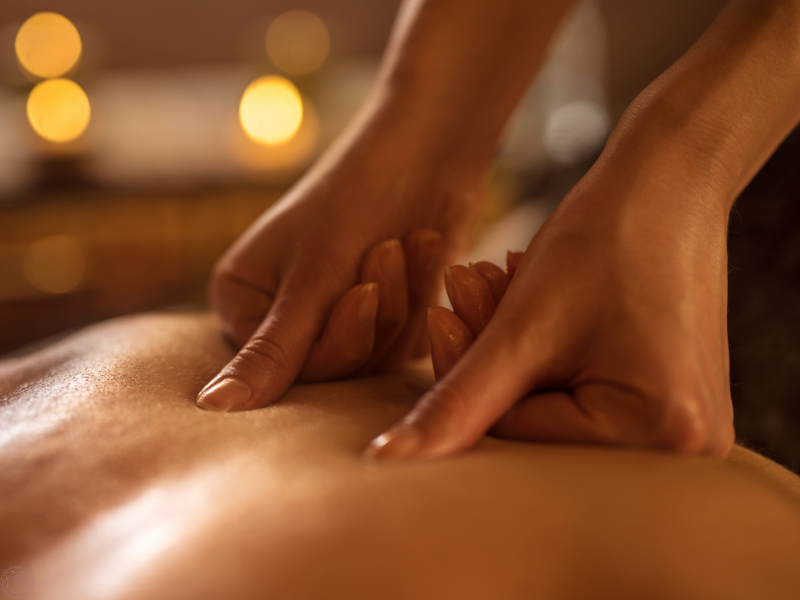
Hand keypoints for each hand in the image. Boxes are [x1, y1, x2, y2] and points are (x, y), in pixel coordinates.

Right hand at [196, 123, 480, 411]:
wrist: (428, 148)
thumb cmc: (357, 198)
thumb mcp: (312, 277)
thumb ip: (271, 351)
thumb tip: (213, 408)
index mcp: (243, 301)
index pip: (287, 368)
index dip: (337, 339)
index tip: (363, 289)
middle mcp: (282, 314)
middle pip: (333, 368)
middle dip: (374, 315)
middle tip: (386, 250)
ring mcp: (332, 314)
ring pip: (374, 357)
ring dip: (401, 300)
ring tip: (404, 240)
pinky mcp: (380, 314)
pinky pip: (404, 341)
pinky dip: (419, 297)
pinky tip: (422, 248)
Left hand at [367, 170, 735, 459]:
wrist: (671, 184)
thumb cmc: (605, 239)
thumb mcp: (523, 327)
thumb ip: (457, 401)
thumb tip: (390, 459)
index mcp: (659, 433)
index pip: (520, 435)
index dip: (466, 380)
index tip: (438, 315)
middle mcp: (687, 450)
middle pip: (543, 425)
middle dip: (492, 361)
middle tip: (461, 290)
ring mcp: (686, 428)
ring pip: (560, 405)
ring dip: (515, 351)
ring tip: (492, 282)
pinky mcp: (673, 403)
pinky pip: (588, 392)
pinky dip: (548, 354)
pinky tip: (530, 302)